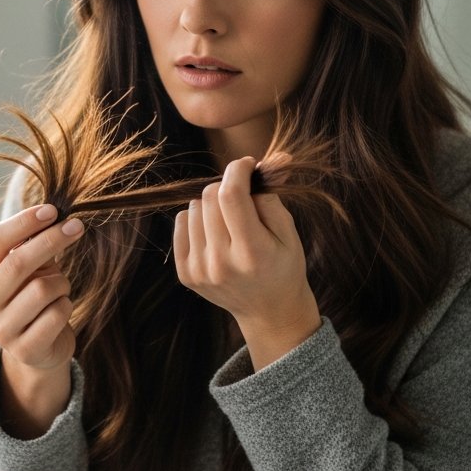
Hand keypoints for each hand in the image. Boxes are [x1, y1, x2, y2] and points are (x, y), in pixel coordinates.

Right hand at [0, 204, 84, 436]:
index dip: (23, 223)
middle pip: (17, 263)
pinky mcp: (25, 350)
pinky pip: (57, 313)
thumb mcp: (26, 268)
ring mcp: (0, 332)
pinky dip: (66, 304)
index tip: (52, 210)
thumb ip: (30, 243)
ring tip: (60, 287)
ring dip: (61, 281)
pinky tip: (60, 309)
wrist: (39, 347)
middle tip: (76, 226)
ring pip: (42, 288)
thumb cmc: (30, 296)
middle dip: (51, 240)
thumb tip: (52, 214)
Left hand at [174, 157, 321, 371]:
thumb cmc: (283, 267)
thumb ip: (272, 196)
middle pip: (210, 197)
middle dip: (227, 186)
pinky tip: (215, 232)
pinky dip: (197, 219)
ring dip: (212, 204)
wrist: (269, 312)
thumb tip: (269, 159)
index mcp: (251, 252)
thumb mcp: (289, 233)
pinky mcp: (186, 274)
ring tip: (230, 221)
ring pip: (194, 207)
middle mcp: (221, 263)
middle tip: (242, 196)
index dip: (237, 170)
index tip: (247, 164)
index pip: (231, 196)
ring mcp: (199, 270)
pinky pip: (181, 223)